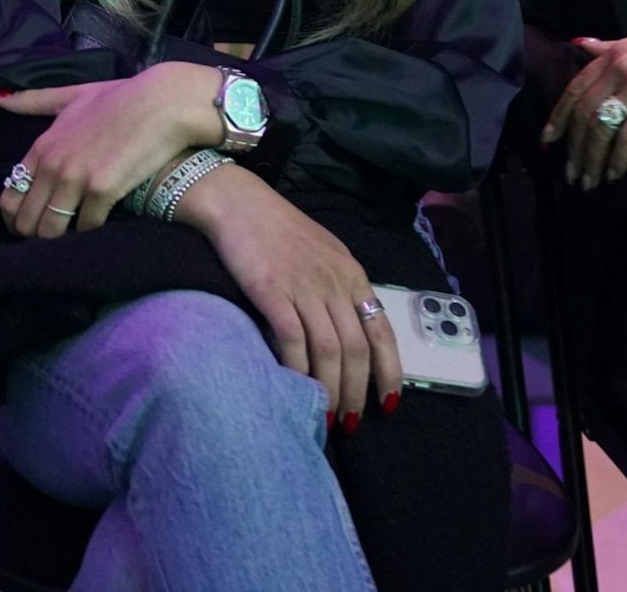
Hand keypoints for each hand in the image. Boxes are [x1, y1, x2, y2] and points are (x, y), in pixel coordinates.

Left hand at [0, 61, 222, 236]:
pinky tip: (100, 225)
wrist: (164, 101)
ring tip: (73, 238)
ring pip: (51, 231)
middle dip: (36, 235)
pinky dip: (91, 232)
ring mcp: (76, 178)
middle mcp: (53, 164)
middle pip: (26, 220)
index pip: (9, 197)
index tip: (32, 224)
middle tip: (53, 237)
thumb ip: (35, 101)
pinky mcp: (103, 190)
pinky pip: (87, 227)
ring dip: (61, 239)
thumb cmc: (122, 97)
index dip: (16, 218)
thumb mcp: (73, 95)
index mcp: (42, 145)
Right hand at [179, 164, 402, 430]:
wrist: (238, 203)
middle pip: (356, 348)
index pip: (382, 330)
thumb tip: (348, 334)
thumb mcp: (323, 254)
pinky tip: (294, 387)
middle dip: (355, 391)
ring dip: (329, 389)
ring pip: (329, 350)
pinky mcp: (272, 291)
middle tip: (350, 423)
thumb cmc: (279, 230)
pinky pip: (292, 339)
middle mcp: (334, 282)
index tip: (387, 403)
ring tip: (325, 418)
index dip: (388, 371)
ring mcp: (304, 287)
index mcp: (351, 274)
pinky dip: (297, 368)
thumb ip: (338, 289)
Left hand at [542, 11, 626, 187]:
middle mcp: (620, 67)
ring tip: (590, 181)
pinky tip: (614, 174)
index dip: (558, 118)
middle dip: (574, 149)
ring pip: (602, 129)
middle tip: (571, 173)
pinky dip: (618, 159)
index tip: (548, 141)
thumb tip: (580, 43)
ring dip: (592, 160)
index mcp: (613, 53)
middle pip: (584, 115)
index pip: (574, 89)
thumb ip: (610, 46)